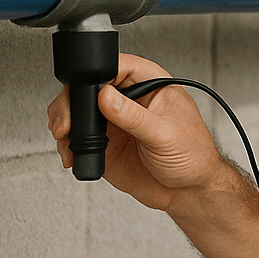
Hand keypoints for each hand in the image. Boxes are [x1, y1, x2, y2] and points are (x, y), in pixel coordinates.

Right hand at [46, 53, 236, 211]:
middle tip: (67, 121)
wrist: (188, 192)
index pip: (118, 65)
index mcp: (151, 84)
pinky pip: (78, 137)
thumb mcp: (164, 134)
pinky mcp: (105, 143)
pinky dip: (68, 143)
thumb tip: (106, 96)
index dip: (96, 72)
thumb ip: (133, 116)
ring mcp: (115, 121)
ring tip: (65, 136)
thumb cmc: (193, 156)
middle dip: (71, 101)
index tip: (84, 89)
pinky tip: (71, 152)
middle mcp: (130, 99)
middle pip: (90, 86)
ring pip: (79, 110)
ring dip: (65, 121)